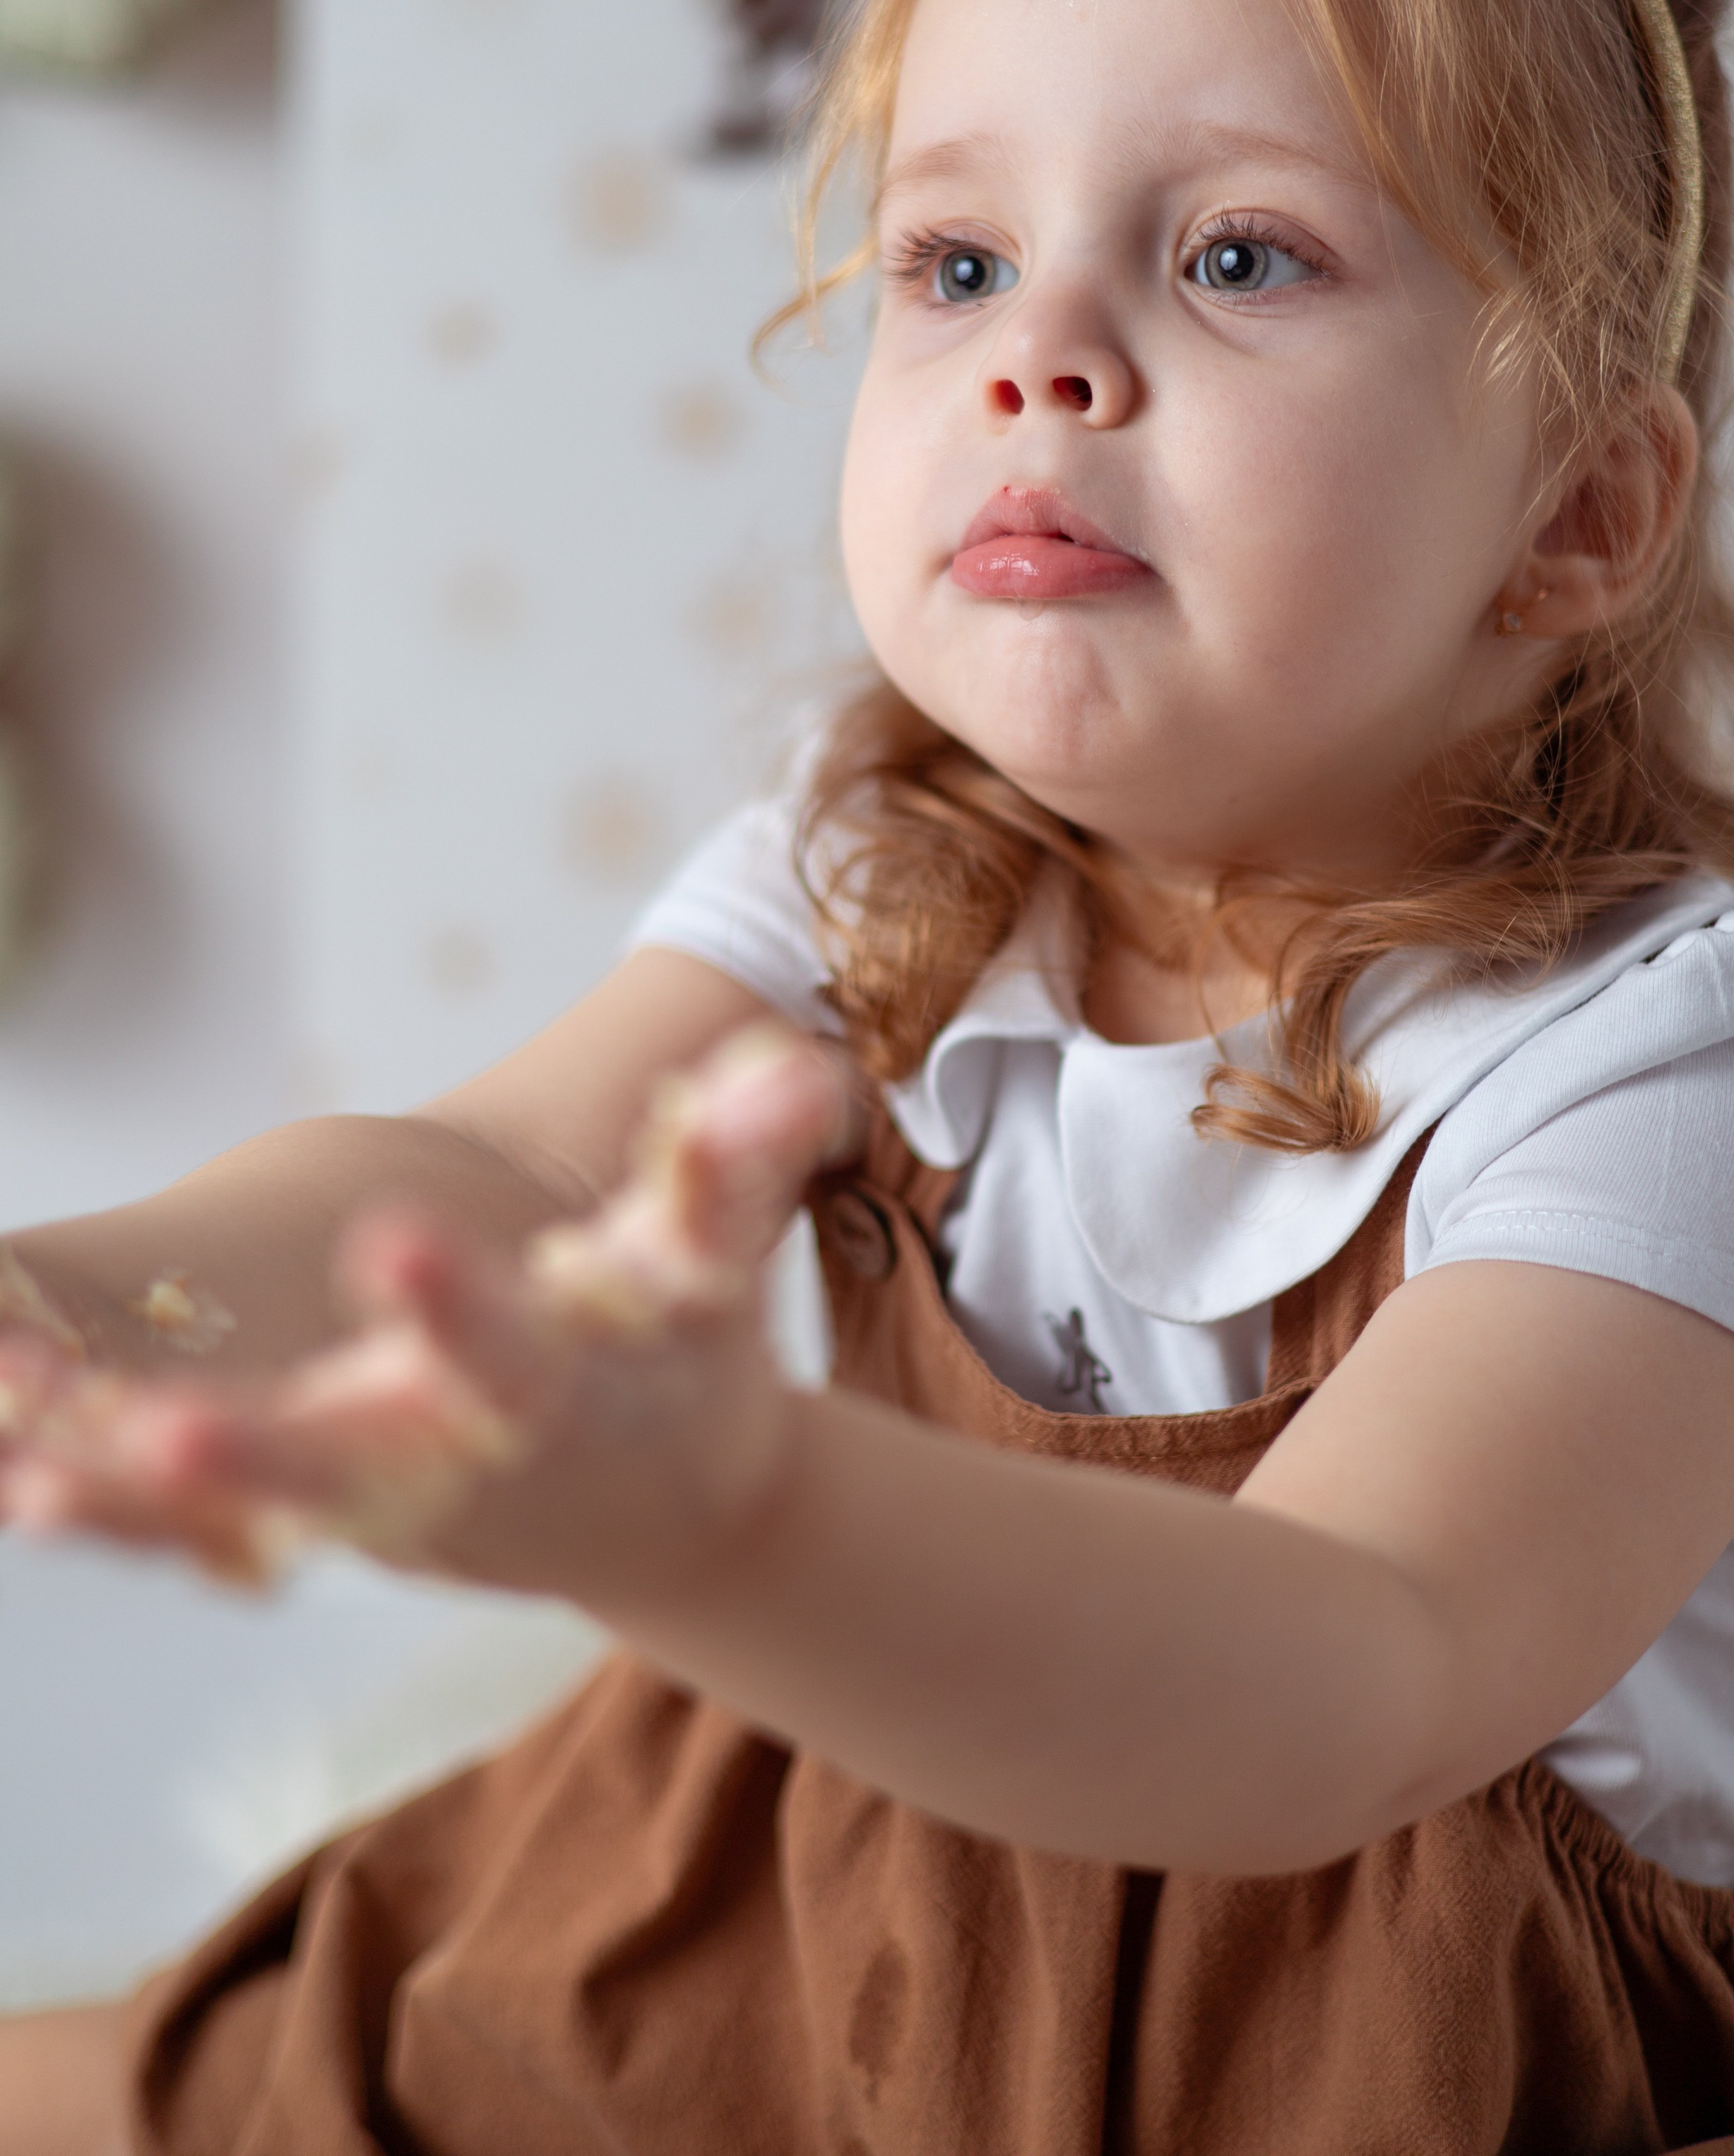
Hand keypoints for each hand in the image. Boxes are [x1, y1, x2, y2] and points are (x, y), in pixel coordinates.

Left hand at [0, 1028, 857, 1609]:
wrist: (667, 1501)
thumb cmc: (687, 1352)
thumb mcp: (720, 1255)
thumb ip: (743, 1158)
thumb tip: (803, 1061)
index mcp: (564, 1390)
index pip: (517, 1351)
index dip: (462, 1304)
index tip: (392, 1243)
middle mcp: (458, 1462)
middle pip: (357, 1463)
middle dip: (264, 1453)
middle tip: (165, 1426)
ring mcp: (379, 1501)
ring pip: (248, 1509)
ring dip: (141, 1499)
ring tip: (33, 1478)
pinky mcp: (319, 1515)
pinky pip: (201, 1524)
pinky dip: (118, 1508)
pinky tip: (24, 1485)